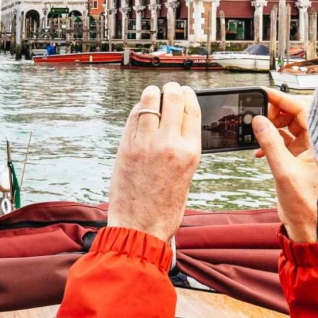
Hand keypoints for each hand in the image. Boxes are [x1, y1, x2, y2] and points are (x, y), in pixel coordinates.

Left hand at [107, 83, 200, 243]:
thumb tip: (178, 124)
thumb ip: (184, 149)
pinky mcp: (125, 148)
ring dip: (151, 94)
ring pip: (149, 101)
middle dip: (171, 89)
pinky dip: (137, 109)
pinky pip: (132, 117)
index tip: (184, 91)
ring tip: (152, 95)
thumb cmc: (165, 208)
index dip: (188, 95)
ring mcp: (145, 144)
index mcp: (190, 153)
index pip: (192, 109)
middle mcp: (170, 144)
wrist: (140, 228)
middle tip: (167, 89)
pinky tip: (140, 110)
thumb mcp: (187, 176)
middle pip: (173, 98)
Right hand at [251, 90, 317, 241]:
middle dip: (275, 112)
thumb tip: (258, 122)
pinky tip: (259, 151)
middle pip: (296, 114)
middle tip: (258, 115)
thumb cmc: (306, 205)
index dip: (282, 99)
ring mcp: (308, 151)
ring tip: (257, 132)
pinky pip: (284, 141)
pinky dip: (271, 141)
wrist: (308, 227)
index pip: (303, 109)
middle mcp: (317, 144)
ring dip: (272, 127)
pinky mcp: (299, 160)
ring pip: (289, 127)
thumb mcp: (284, 172)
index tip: (263, 93)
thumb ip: (271, 144)